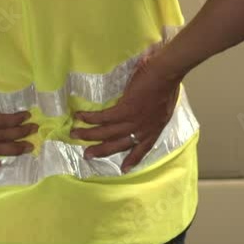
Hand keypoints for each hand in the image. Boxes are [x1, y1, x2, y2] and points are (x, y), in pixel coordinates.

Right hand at [71, 53, 182, 172]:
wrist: (166, 73)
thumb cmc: (169, 83)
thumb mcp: (165, 106)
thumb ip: (153, 113)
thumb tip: (143, 111)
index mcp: (155, 129)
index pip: (142, 149)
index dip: (132, 160)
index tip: (123, 170)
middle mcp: (144, 129)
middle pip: (119, 145)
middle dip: (101, 151)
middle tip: (86, 155)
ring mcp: (134, 121)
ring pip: (107, 133)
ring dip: (89, 135)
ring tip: (74, 134)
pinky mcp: (125, 110)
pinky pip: (103, 117)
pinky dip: (90, 118)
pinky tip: (79, 116)